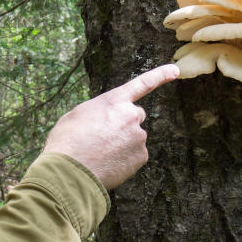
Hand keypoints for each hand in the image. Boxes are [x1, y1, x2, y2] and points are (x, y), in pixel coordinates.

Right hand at [43, 64, 179, 189]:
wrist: (69, 170)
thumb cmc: (67, 141)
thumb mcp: (78, 115)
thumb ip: (100, 112)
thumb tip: (106, 122)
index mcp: (114, 100)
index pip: (142, 84)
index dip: (160, 75)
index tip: (175, 70)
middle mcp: (131, 115)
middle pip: (135, 116)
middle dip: (124, 124)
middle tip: (103, 137)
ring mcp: (138, 137)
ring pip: (133, 138)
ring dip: (122, 144)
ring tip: (100, 153)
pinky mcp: (141, 156)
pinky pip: (135, 156)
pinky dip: (124, 159)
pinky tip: (107, 164)